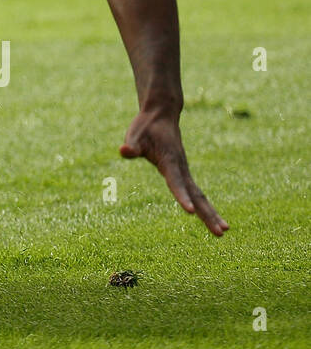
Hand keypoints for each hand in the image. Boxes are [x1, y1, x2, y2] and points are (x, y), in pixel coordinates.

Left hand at [119, 108, 227, 235]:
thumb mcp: (134, 135)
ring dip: (211, 213)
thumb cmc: (145, 127)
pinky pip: (196, 192)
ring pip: (200, 195)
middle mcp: (181, 168)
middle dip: (208, 214)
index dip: (182, 197)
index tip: (190, 212)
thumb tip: (124, 151)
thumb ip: (131, 146)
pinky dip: (205, 205)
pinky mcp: (184, 173)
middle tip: (221, 232)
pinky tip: (211, 218)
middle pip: (196, 194)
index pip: (176, 182)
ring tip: (224, 231)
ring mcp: (185, 171)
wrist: (161, 115)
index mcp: (169, 161)